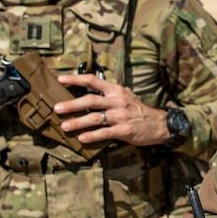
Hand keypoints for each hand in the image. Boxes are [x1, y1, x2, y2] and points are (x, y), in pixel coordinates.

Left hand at [55, 73, 170, 146]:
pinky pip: (104, 133)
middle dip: (71, 104)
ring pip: (94, 118)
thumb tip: (90, 91)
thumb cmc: (139, 110)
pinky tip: (82, 138)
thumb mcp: (126, 95)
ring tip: (65, 126)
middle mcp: (117, 101)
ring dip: (78, 122)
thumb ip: (110, 93)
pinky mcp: (124, 130)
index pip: (94, 80)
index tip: (61, 79)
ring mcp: (120, 116)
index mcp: (117, 90)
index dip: (76, 79)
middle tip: (57, 108)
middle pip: (90, 100)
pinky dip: (92, 136)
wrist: (159, 124)